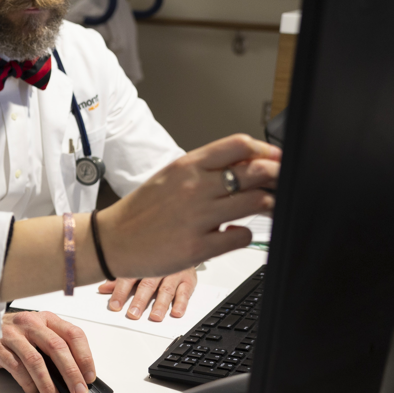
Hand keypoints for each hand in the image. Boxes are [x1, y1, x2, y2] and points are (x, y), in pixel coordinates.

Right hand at [0, 309, 95, 392]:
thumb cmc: (11, 334)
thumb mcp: (36, 334)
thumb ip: (54, 350)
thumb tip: (74, 378)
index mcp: (45, 319)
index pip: (73, 334)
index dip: (84, 356)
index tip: (90, 377)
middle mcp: (30, 323)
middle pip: (57, 348)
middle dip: (71, 373)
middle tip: (79, 391)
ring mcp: (12, 335)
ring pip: (36, 361)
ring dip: (49, 385)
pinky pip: (17, 369)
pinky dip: (28, 385)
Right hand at [99, 135, 278, 278]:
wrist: (111, 240)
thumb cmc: (141, 210)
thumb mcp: (170, 176)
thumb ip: (205, 169)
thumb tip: (246, 163)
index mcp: (186, 165)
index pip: (239, 145)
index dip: (266, 151)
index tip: (276, 160)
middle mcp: (193, 188)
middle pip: (255, 172)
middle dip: (277, 177)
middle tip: (282, 185)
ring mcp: (196, 218)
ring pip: (256, 203)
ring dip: (269, 206)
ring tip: (266, 209)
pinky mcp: (197, 248)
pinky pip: (241, 236)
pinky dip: (246, 234)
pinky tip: (235, 232)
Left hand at [99, 267, 197, 320]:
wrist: (181, 245)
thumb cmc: (155, 260)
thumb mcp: (136, 267)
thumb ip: (120, 279)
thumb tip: (102, 289)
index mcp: (141, 264)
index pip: (128, 278)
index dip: (120, 292)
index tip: (114, 306)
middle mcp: (158, 268)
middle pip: (147, 284)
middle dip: (140, 300)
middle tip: (133, 314)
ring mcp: (174, 273)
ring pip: (167, 289)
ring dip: (161, 304)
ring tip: (155, 316)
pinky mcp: (188, 279)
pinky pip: (185, 291)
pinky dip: (181, 303)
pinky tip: (176, 312)